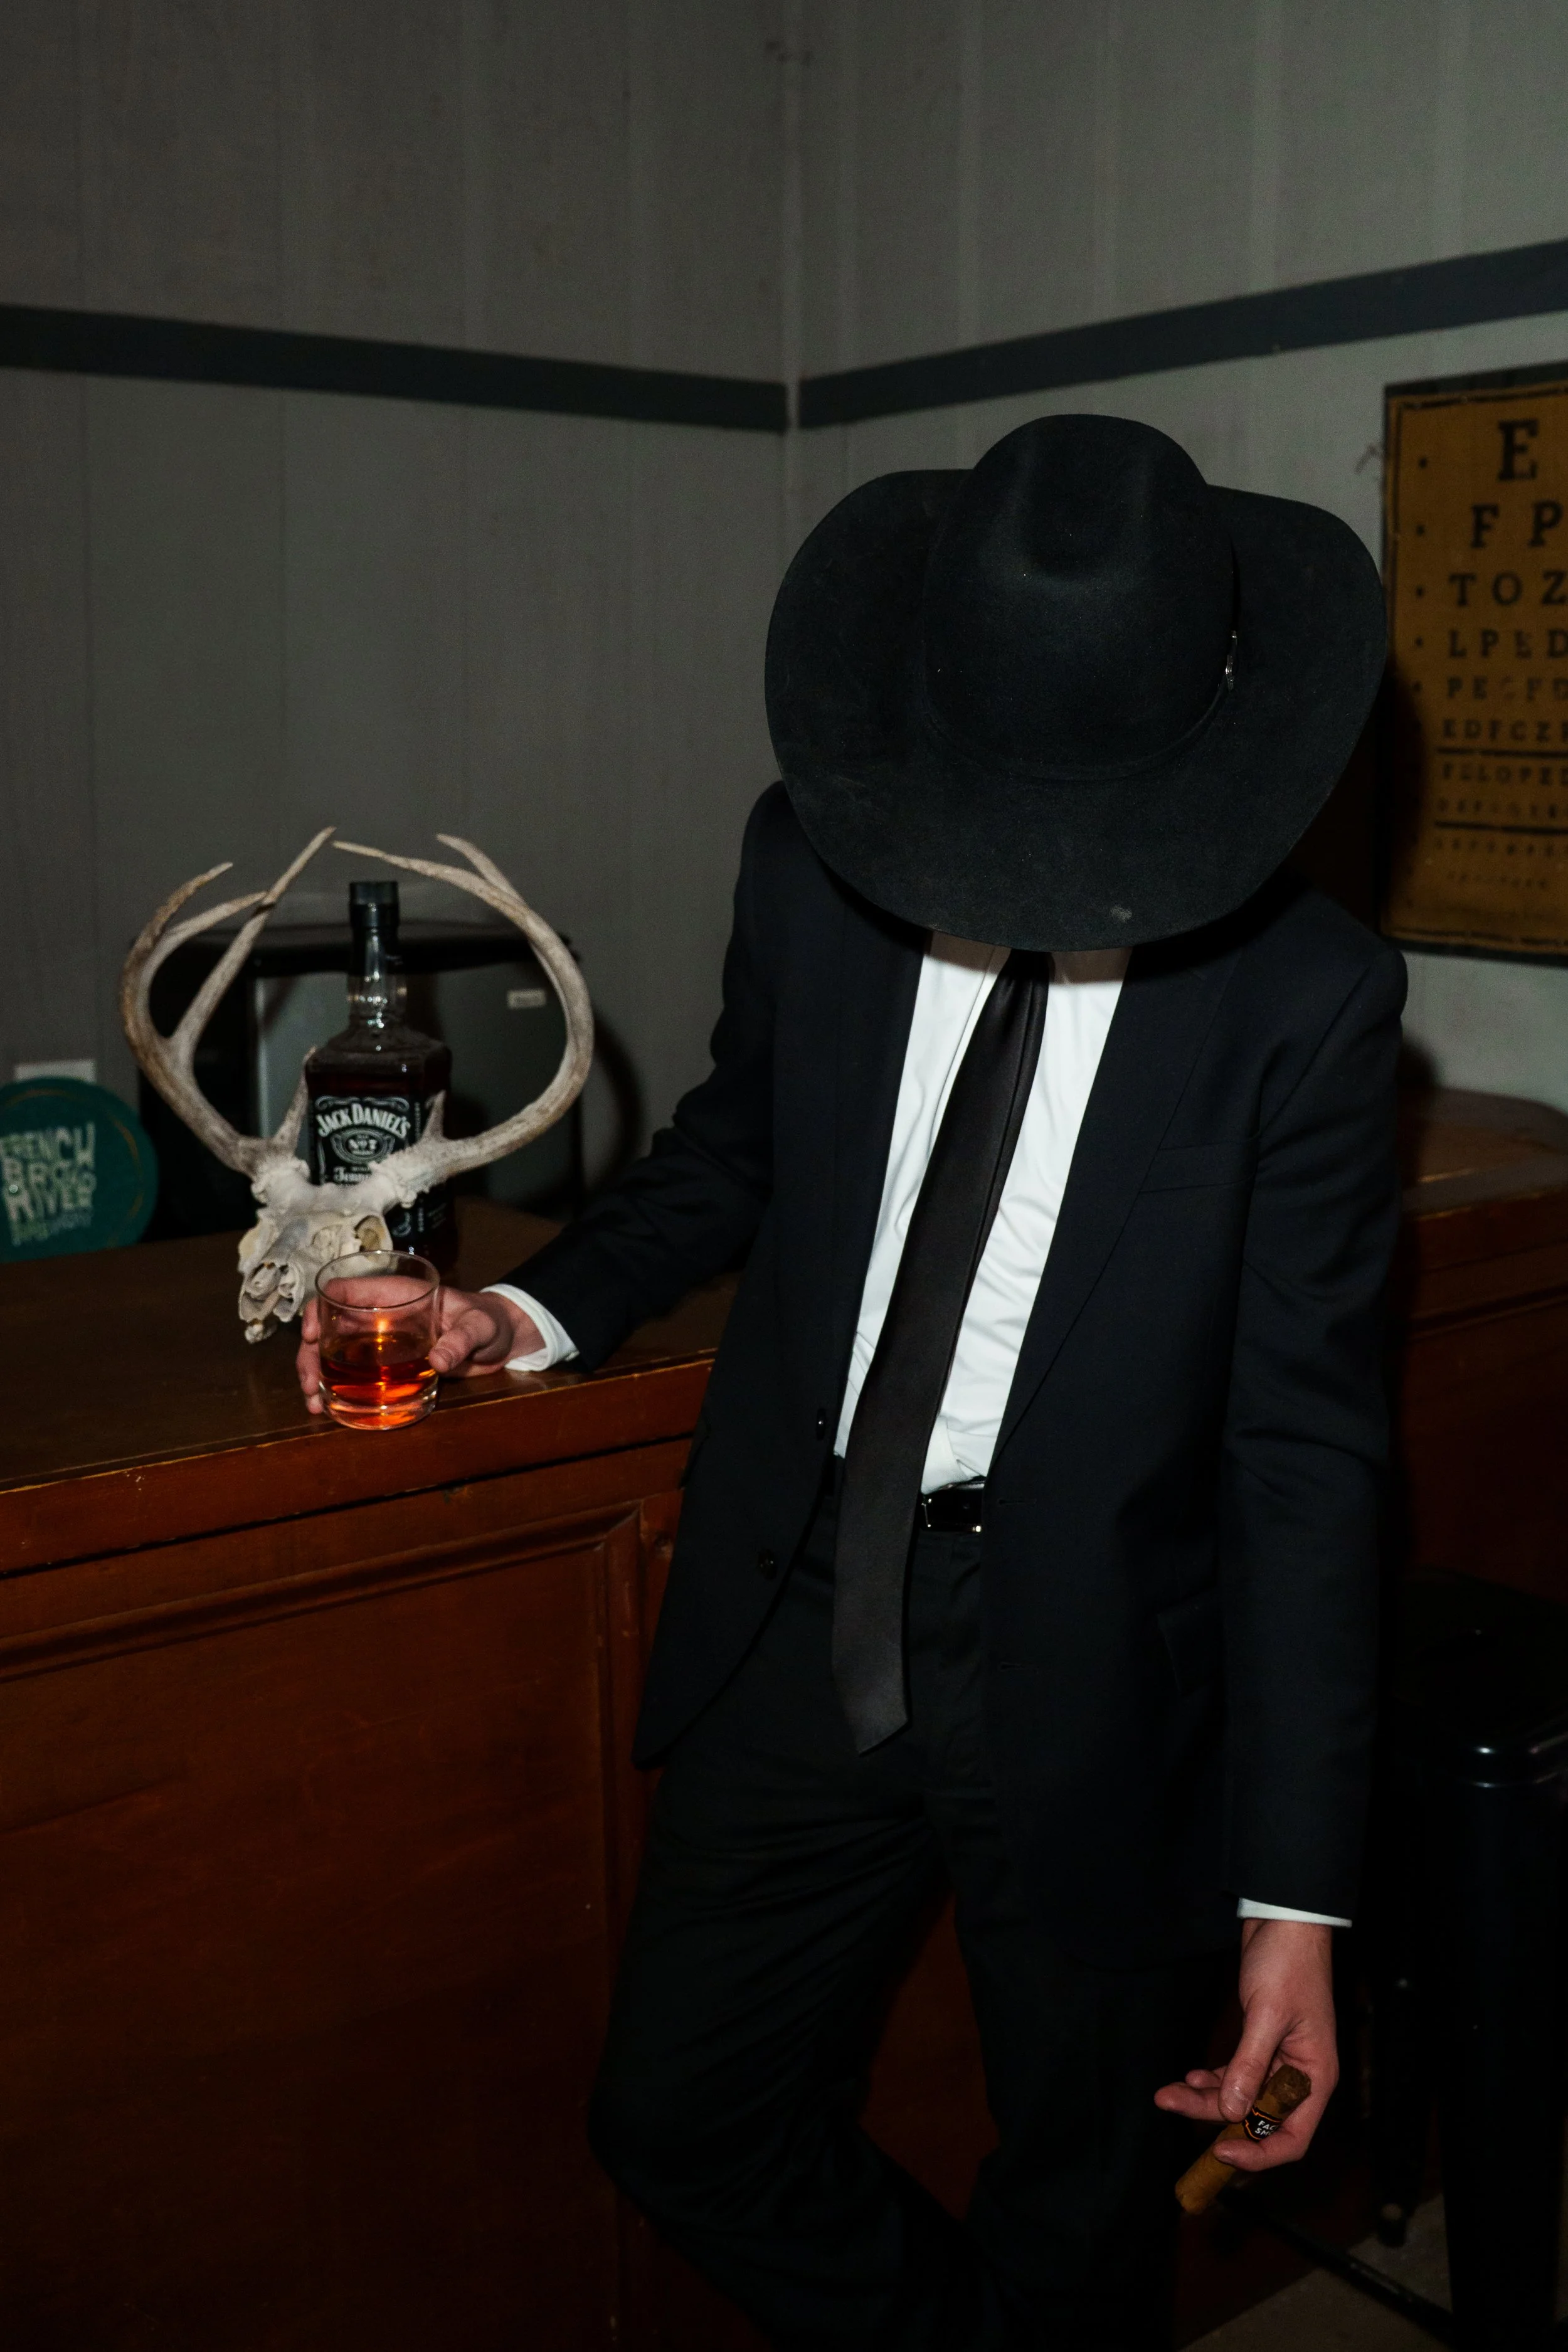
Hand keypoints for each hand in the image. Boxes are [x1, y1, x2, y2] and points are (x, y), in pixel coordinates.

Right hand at [295, 1286, 542, 1414]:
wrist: (501, 1341)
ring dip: (318, 1376)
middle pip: (330, 1328)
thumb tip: (437, 1360)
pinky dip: (336, 1390)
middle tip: (310, 1385)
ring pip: (334, 1354)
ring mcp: (380, 1342)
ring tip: (314, 1403)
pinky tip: (328, 1410)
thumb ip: (462, 1340)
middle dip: (310, 1354)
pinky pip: (353, 1375)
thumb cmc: (489, 1321)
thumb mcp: (480, 1327)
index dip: (319, 1308)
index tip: (309, 1335)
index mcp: (396, 1295)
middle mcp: (381, 1317)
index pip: (345, 1291)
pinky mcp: (387, 1366)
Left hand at [1154, 1919, 1337, 2172]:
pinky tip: (1189, 2076)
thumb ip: (1249, 2064)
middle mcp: (1300, 2076)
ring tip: (1168, 2092)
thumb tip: (1231, 2111)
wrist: (1284, 1920)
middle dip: (1214, 2116)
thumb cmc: (1287, 1964)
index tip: (1220, 2152)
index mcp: (1315, 2078)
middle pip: (1258, 2118)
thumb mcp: (1267, 2014)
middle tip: (1170, 2103)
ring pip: (1242, 2096)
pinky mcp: (1261, 2044)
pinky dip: (1214, 2079)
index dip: (1258, 2155)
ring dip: (1206, 2097)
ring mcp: (1280, 2061)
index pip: (1292, 2138)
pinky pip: (1238, 2075)